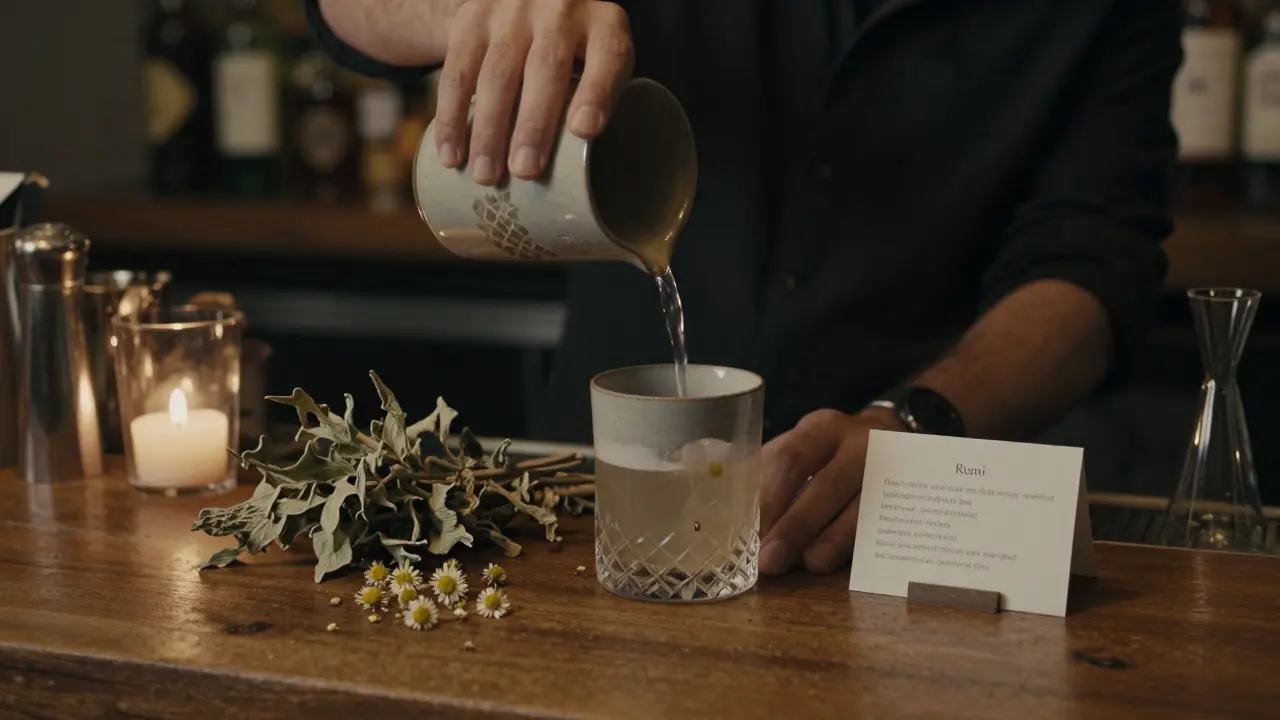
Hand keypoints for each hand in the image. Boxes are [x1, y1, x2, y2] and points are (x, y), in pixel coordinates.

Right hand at [434, 0, 633, 184]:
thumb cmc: (574, 51)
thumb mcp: (597, 58)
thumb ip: (597, 101)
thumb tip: (581, 182)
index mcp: (603, 23)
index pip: (607, 55)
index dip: (597, 93)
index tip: (585, 131)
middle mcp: (559, 9)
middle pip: (546, 67)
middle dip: (533, 124)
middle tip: (525, 171)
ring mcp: (511, 11)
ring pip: (495, 74)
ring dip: (488, 131)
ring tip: (486, 176)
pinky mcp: (471, 21)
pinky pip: (456, 72)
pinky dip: (451, 119)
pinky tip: (451, 155)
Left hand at [758, 408, 904, 574]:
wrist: (896, 436)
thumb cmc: (831, 453)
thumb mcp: (803, 448)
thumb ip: (773, 476)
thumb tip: (739, 521)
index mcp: (822, 429)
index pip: (791, 459)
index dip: (770, 498)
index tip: (750, 532)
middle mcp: (859, 444)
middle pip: (827, 483)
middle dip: (795, 526)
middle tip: (770, 561)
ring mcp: (890, 469)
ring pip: (862, 506)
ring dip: (830, 541)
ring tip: (807, 565)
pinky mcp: (908, 496)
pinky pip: (885, 525)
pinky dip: (859, 546)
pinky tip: (840, 562)